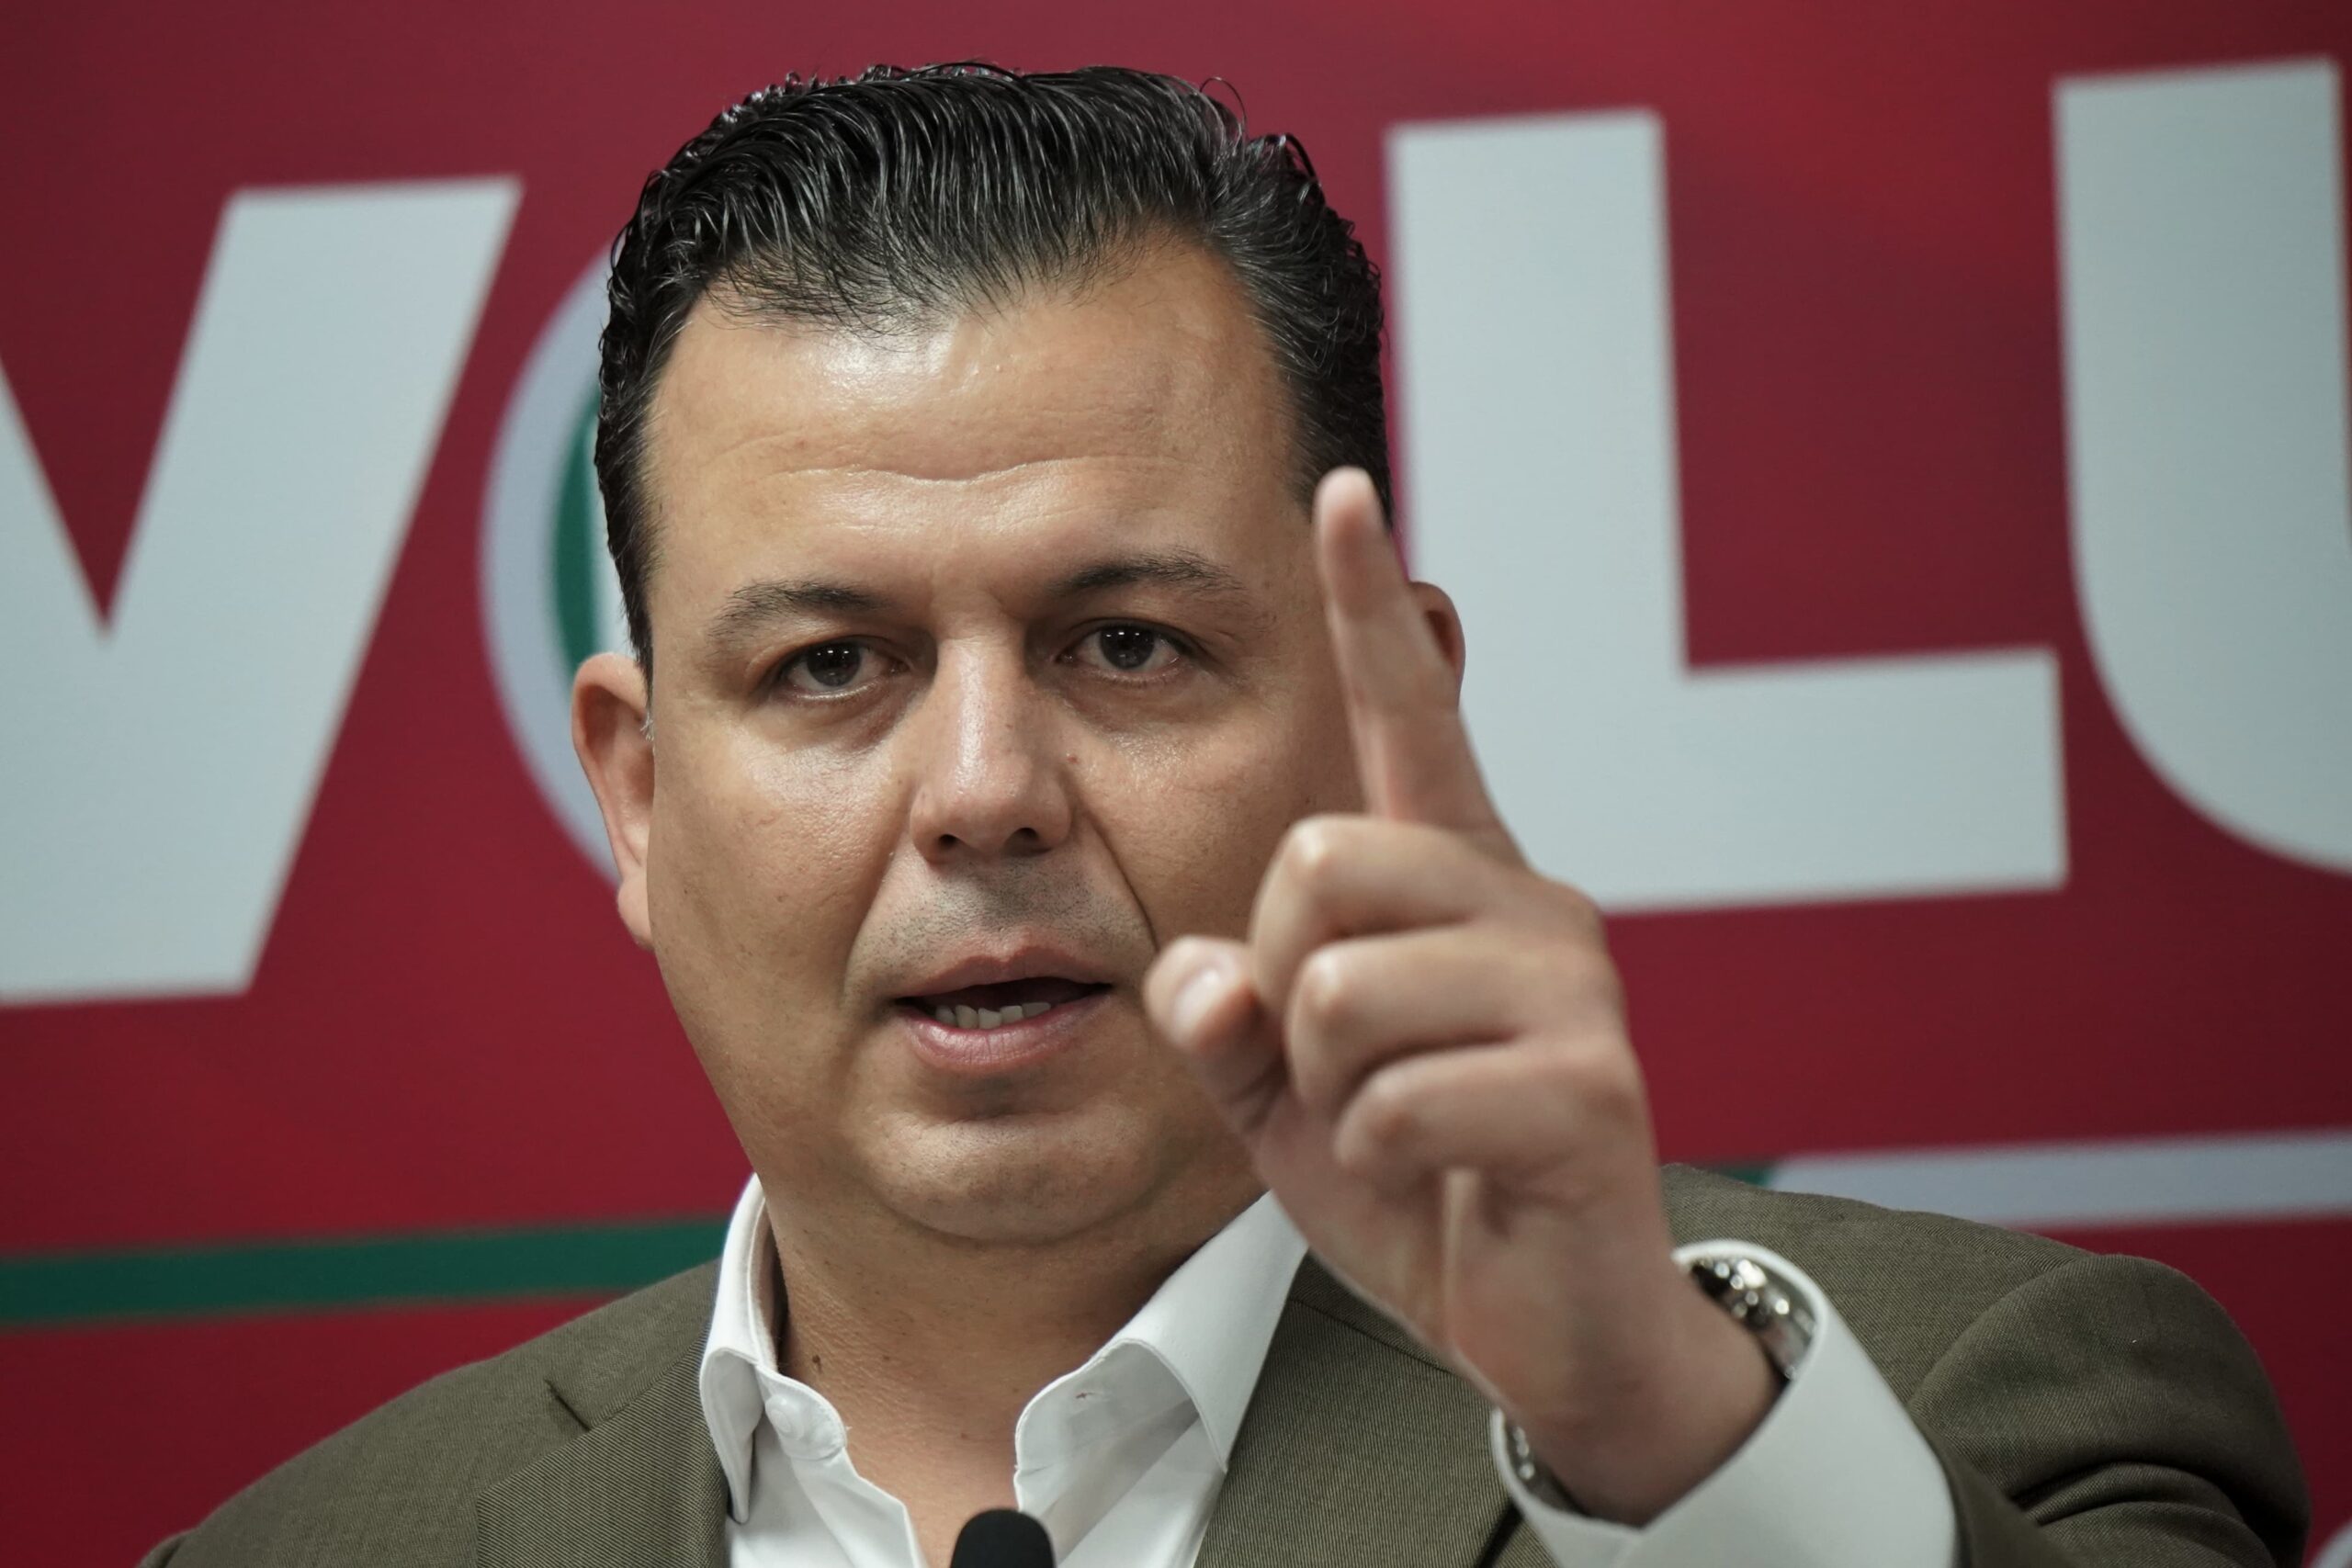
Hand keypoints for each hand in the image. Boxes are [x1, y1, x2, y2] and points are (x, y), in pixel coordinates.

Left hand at [1144, 470, 1775, 1523]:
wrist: (1548, 1328)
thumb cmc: (1423, 1182)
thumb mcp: (1285, 1096)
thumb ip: (1226, 1019)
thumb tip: (1210, 976)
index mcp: (1455, 884)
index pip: (1410, 721)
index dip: (1371, 611)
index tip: (1341, 492)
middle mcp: (1527, 902)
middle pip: (1317, 860)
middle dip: (1288, 988)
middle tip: (1347, 1073)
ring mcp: (1570, 987)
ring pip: (1341, 990)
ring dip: (1330, 1092)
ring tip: (1405, 1128)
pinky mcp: (1590, 1084)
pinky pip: (1392, 1100)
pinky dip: (1377, 1162)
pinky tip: (1445, 1177)